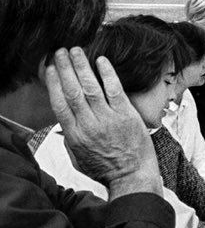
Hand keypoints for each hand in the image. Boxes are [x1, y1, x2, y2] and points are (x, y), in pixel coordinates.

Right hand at [44, 49, 160, 192]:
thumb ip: (71, 138)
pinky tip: (101, 61)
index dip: (53, 84)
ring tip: (76, 50)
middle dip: (64, 69)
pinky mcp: (126, 115)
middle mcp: (88, 126)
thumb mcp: (79, 158)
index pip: (59, 104)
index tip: (48, 70)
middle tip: (60, 52)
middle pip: (72, 92)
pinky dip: (107, 74)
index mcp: (74, 136)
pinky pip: (115, 90)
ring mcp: (108, 119)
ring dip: (82, 66)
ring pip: (90, 88)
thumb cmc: (106, 168)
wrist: (132, 176)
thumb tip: (66, 122)